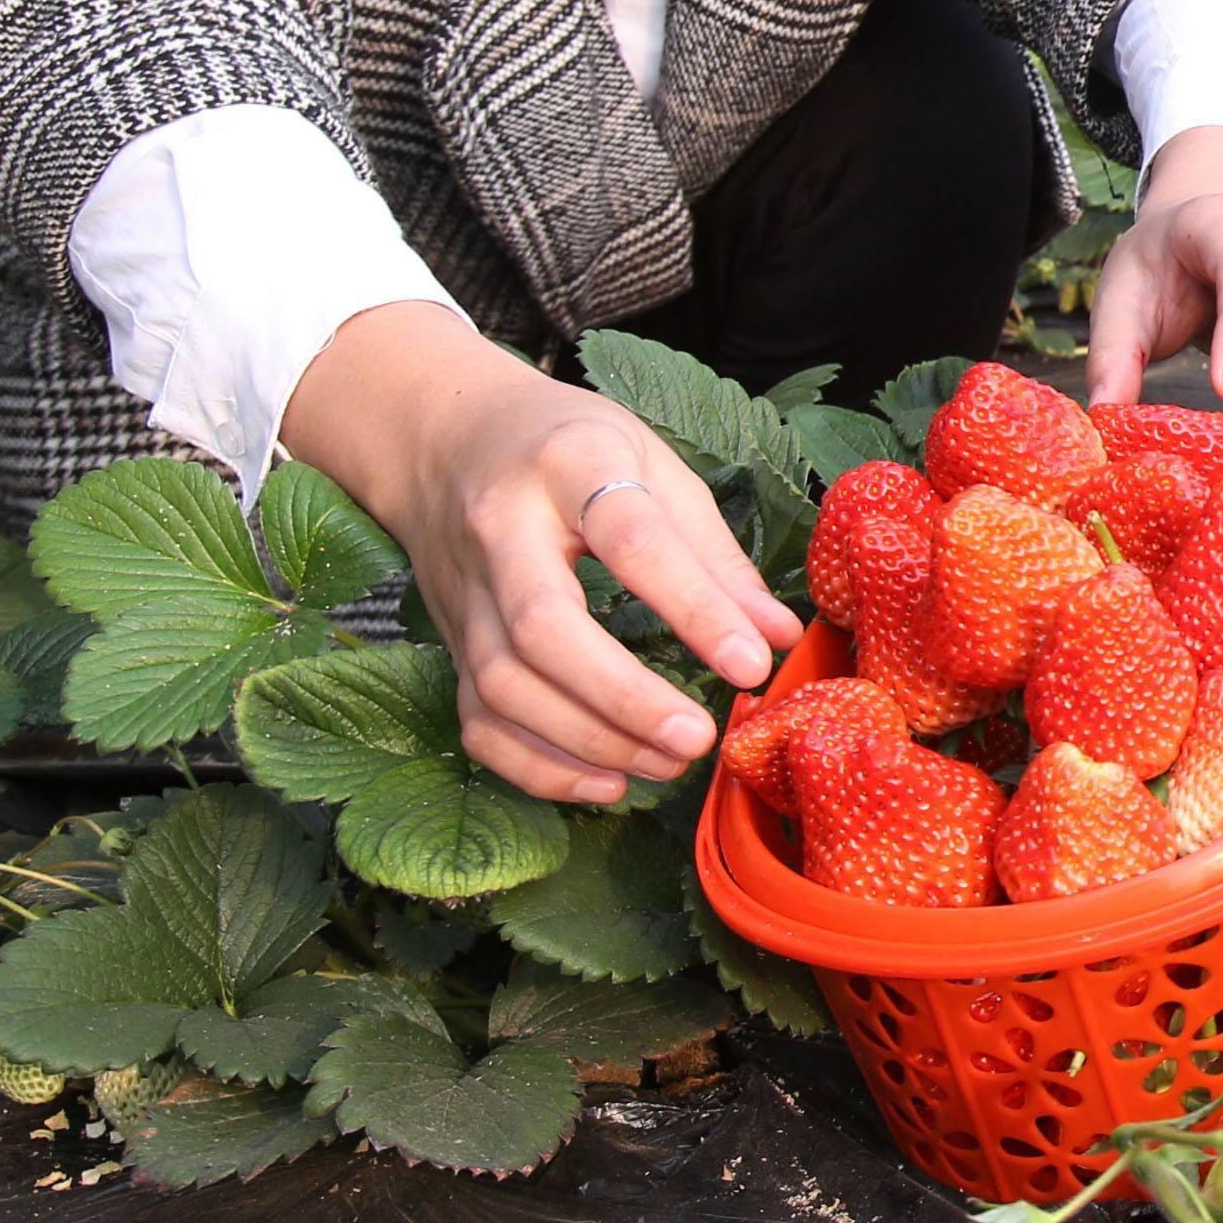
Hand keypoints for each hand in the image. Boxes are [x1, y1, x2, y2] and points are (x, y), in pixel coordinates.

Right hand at [280, 302, 797, 805]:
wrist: (446, 439)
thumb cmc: (571, 447)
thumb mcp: (654, 466)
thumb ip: (714, 554)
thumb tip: (775, 635)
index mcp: (569, 466)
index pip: (631, 542)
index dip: (694, 608)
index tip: (751, 664)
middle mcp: (500, 532)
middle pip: (544, 630)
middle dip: (624, 697)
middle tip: (699, 737)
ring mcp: (462, 593)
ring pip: (504, 685)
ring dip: (590, 741)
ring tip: (669, 762)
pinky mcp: (447, 640)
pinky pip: (478, 720)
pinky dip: (537, 766)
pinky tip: (605, 783)